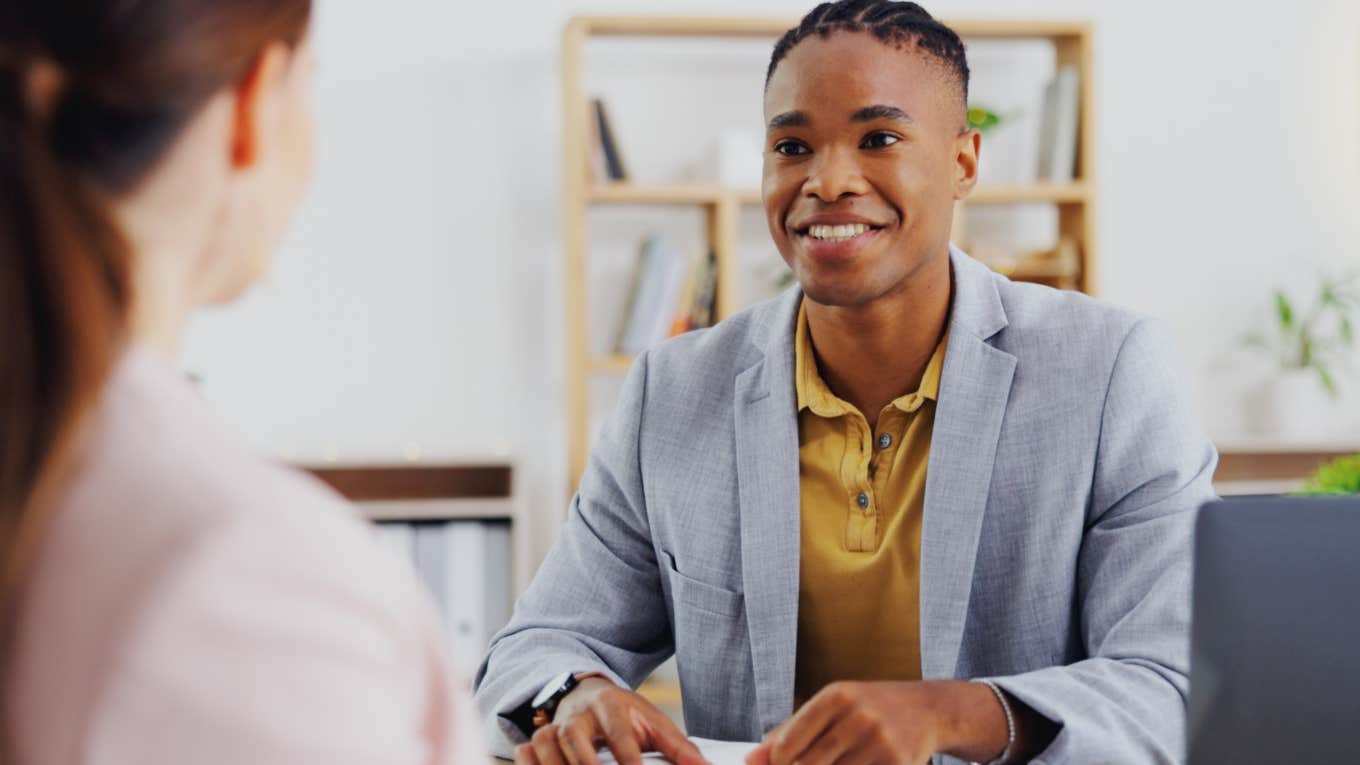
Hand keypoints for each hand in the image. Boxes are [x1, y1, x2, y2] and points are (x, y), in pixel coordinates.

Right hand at [514, 678, 708, 764]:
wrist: (586, 693)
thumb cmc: (625, 713)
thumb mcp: (652, 722)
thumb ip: (679, 748)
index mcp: (611, 704)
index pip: (619, 737)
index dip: (628, 762)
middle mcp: (578, 714)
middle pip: (578, 745)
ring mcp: (554, 725)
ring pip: (549, 750)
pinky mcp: (538, 737)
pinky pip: (530, 754)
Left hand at [744, 680, 1008, 764]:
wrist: (929, 709)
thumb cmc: (869, 708)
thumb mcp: (830, 707)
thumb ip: (789, 731)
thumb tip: (750, 760)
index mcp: (836, 696)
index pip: (787, 746)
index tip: (784, 764)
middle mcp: (859, 716)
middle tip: (812, 763)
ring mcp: (881, 743)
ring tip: (838, 761)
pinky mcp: (899, 764)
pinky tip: (856, 764)